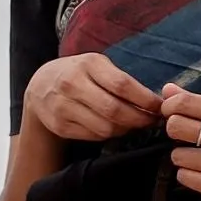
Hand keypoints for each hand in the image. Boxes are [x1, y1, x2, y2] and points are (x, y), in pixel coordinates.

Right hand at [24, 52, 160, 142]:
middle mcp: (73, 84)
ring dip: (125, 129)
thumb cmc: (79, 73)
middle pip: (115, 110)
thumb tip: (155, 101)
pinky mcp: (60, 125)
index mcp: (87, 64)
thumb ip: (121, 80)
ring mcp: (63, 107)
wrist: (40, 86)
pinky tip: (113, 127)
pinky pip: (94, 136)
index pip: (122, 85)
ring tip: (132, 124)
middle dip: (139, 119)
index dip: (145, 99)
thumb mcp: (97, 65)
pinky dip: (108, 134)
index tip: (160, 107)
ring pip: (105, 128)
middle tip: (151, 121)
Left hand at [161, 86, 200, 200]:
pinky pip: (185, 177)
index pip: (186, 103)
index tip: (171, 111)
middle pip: (175, 127)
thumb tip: (167, 90)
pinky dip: (190, 175)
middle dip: (174, 130)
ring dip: (184, 156)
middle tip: (185, 135)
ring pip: (177, 155)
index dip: (170, 106)